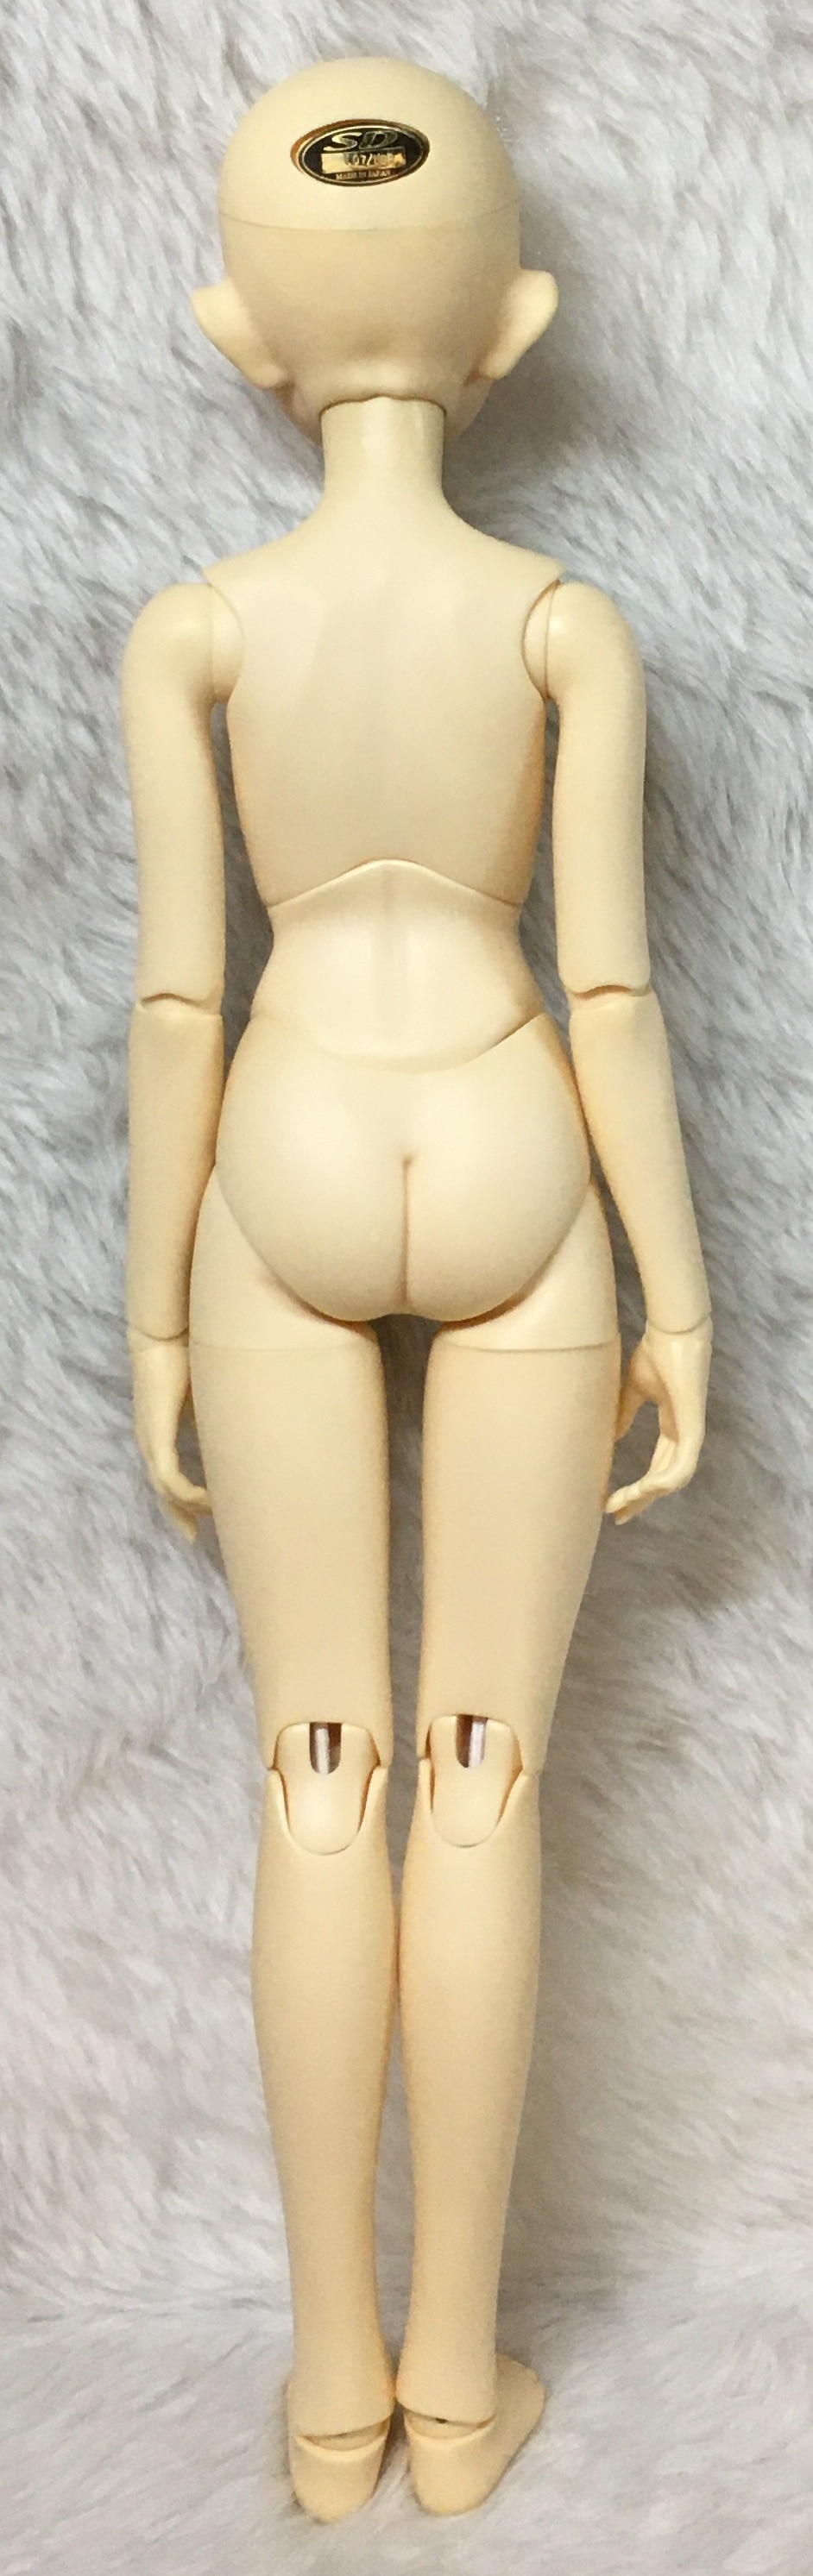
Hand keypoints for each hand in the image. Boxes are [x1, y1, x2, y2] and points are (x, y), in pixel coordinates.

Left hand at [129, 1330, 210, 1542]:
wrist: (163, 1331)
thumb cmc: (186, 1353)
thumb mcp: (208, 1392)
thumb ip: (219, 1411)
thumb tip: (246, 1424)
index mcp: (158, 1430)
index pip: (167, 1474)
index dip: (180, 1499)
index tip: (196, 1520)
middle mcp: (149, 1440)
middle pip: (161, 1492)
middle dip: (179, 1515)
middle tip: (195, 1538)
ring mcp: (150, 1441)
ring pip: (166, 1490)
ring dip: (190, 1506)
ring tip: (215, 1513)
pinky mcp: (156, 1437)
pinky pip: (170, 1479)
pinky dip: (187, 1494)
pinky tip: (206, 1501)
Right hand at [606, 1315, 711, 1524]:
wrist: (672, 1331)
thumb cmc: (657, 1352)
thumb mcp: (633, 1389)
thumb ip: (624, 1414)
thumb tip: (610, 1438)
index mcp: (673, 1425)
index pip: (658, 1465)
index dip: (638, 1487)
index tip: (613, 1502)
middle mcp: (684, 1433)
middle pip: (665, 1479)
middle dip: (641, 1500)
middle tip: (618, 1516)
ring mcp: (691, 1431)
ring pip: (674, 1478)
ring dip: (648, 1495)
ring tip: (623, 1503)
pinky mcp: (694, 1427)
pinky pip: (683, 1465)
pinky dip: (665, 1481)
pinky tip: (645, 1490)